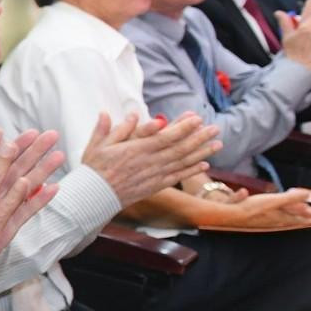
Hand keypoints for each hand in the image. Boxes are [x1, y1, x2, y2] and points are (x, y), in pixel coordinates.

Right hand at [80, 111, 218, 206]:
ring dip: (202, 153)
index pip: (166, 136)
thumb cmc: (93, 170)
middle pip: (180, 148)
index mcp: (136, 149)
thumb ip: (109, 128)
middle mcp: (149, 162)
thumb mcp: (96, 145)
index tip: (197, 118)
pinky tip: (204, 165)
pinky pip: (177, 177)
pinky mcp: (154, 186)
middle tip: (216, 129)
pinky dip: (191, 171)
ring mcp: (153, 175)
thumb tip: (124, 113)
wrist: (93, 197)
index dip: (183, 127)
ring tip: (218, 144)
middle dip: (200, 138)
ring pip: (182, 162)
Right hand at [219, 188, 310, 228]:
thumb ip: (291, 198)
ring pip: (286, 219)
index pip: (301, 218)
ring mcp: (268, 221)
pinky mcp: (259, 219)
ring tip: (302, 212)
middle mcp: (277, 221)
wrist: (231, 215)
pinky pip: (276, 218)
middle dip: (306, 216)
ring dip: (296, 215)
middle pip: (295, 220)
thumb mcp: (274, 200)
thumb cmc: (252, 208)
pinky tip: (280, 215)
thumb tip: (308, 194)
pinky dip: (283, 216)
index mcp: (282, 217)